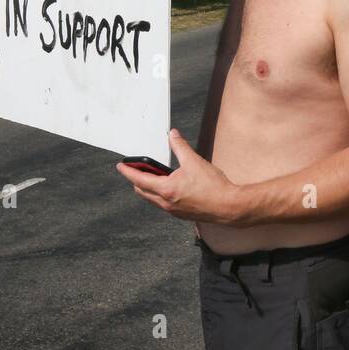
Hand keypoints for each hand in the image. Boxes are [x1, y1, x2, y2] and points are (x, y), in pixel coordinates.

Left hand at [116, 129, 242, 224]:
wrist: (228, 206)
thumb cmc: (213, 187)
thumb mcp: (194, 161)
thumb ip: (180, 147)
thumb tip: (173, 135)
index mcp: (166, 189)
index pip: (139, 180)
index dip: (128, 171)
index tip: (121, 166)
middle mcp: (166, 203)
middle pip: (142, 191)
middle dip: (137, 179)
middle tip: (137, 168)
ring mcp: (172, 211)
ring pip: (151, 199)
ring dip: (148, 187)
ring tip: (153, 175)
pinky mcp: (180, 214)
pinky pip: (162, 204)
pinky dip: (159, 194)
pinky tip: (169, 186)